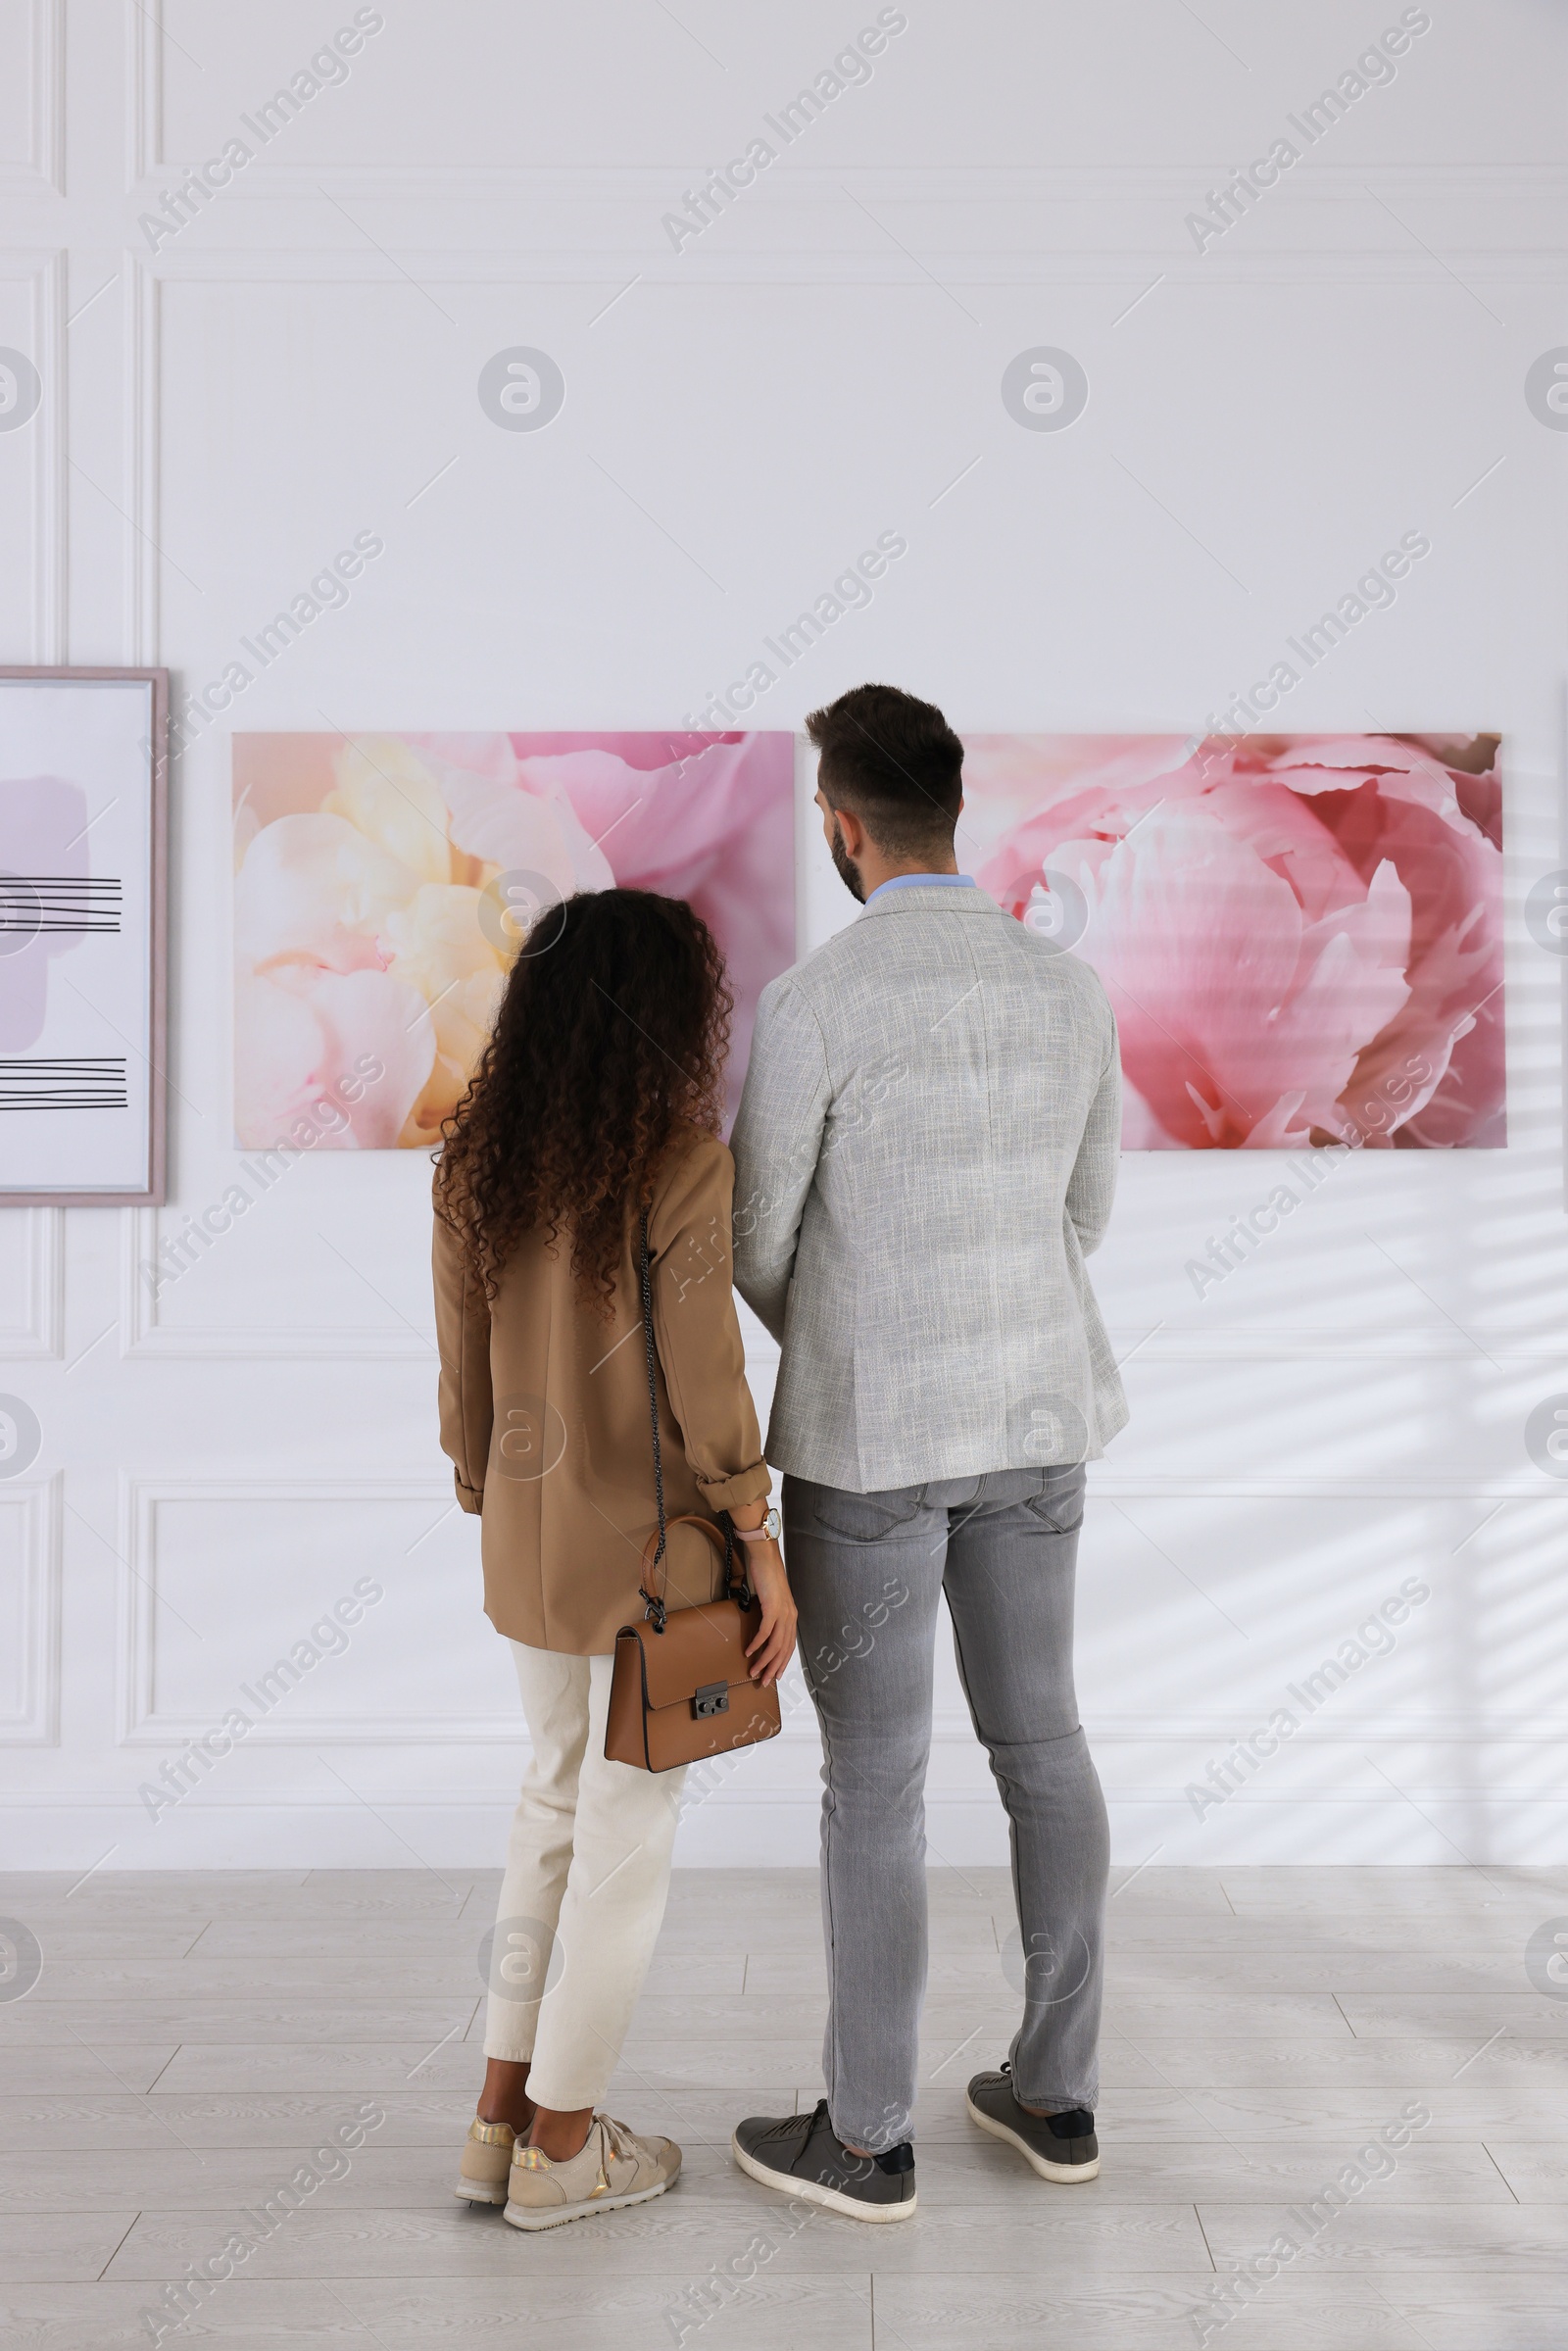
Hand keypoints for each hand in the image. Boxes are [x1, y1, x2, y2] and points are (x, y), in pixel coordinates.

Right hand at [743, 1539, 795, 1685]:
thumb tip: (760, 1628)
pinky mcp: (773, 1608)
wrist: (766, 1558)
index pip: (789, 1646)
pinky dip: (757, 1644)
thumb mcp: (770, 1600)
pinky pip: (765, 1632)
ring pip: (775, 1645)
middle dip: (773, 1668)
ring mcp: (783, 1613)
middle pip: (783, 1650)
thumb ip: (768, 1614)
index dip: (782, 1663)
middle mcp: (790, 1616)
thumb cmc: (766, 1576)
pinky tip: (749, 1652)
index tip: (774, 1675)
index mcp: (791, 1616)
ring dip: (764, 1661)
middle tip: (764, 1681)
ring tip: (755, 1671)